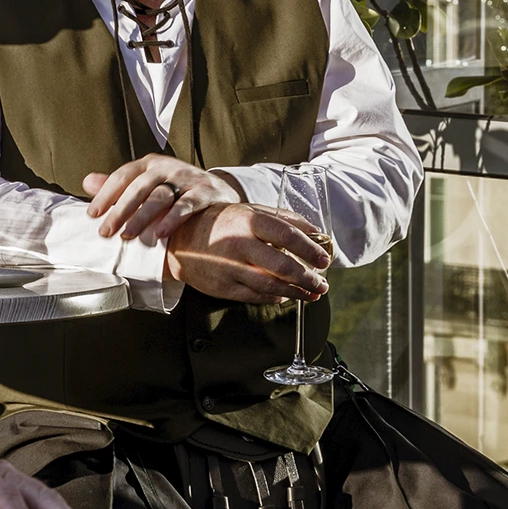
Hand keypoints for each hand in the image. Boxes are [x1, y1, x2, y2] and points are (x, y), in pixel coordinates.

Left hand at [84, 154, 239, 242]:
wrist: (220, 192)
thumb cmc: (177, 190)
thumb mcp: (148, 184)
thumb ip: (119, 185)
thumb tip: (86, 181)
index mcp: (150, 165)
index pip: (123, 176)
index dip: (106, 194)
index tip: (92, 215)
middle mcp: (167, 167)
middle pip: (139, 187)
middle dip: (120, 210)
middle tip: (106, 232)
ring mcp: (187, 179)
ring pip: (160, 196)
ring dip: (142, 217)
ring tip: (128, 236)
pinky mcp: (205, 192)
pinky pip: (187, 205)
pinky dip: (172, 219)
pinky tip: (160, 234)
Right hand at [165, 203, 330, 303]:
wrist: (182, 238)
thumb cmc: (225, 222)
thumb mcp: (251, 211)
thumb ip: (284, 219)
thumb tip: (316, 231)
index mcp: (249, 221)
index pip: (287, 236)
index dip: (309, 250)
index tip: (325, 260)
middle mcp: (239, 244)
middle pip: (281, 266)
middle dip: (307, 278)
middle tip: (322, 285)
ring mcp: (229, 268)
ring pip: (270, 286)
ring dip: (295, 292)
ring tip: (311, 294)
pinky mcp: (223, 287)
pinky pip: (255, 296)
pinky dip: (274, 298)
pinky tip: (286, 296)